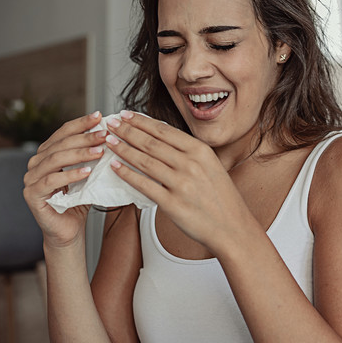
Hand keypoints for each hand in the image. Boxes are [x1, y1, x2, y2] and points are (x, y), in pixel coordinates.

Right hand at [22, 111, 106, 248]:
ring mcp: (30, 178)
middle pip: (60, 144)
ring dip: (79, 153)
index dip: (81, 123)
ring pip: (55, 159)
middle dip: (84, 137)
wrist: (69, 231)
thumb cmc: (78, 202)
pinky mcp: (32, 194)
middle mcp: (35, 163)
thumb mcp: (87, 174)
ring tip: (100, 151)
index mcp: (47, 154)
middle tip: (105, 135)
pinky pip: (51, 180)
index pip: (63, 132)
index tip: (100, 116)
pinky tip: (87, 171)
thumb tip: (110, 133)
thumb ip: (91, 155)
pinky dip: (70, 174)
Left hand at [103, 111, 256, 252]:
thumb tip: (159, 138)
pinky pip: (144, 185)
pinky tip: (116, 167)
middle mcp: (190, 164)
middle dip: (127, 131)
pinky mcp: (172, 204)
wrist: (232, 227)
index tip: (126, 114)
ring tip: (109, 142)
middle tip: (111, 123)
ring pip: (144, 161)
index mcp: (199, 151)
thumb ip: (188, 152)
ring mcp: (181, 184)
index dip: (141, 121)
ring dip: (123, 149)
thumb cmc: (220, 197)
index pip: (163, 130)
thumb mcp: (210, 165)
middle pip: (151, 142)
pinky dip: (127, 174)